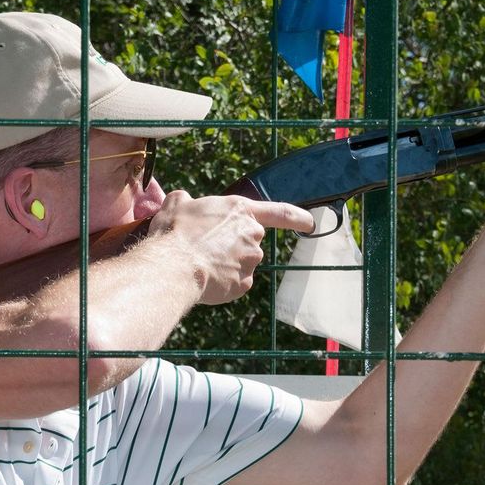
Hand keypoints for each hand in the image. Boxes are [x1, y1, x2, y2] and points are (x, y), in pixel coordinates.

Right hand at [149, 191, 314, 304]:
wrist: (174, 265)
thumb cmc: (175, 232)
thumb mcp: (176, 204)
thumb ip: (186, 200)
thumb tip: (184, 201)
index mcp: (240, 211)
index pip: (280, 212)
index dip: (297, 217)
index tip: (310, 223)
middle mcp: (252, 235)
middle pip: (249, 242)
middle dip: (234, 247)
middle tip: (206, 249)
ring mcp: (251, 261)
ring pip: (242, 264)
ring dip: (227, 264)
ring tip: (201, 264)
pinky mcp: (244, 284)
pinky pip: (236, 283)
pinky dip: (224, 283)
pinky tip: (206, 279)